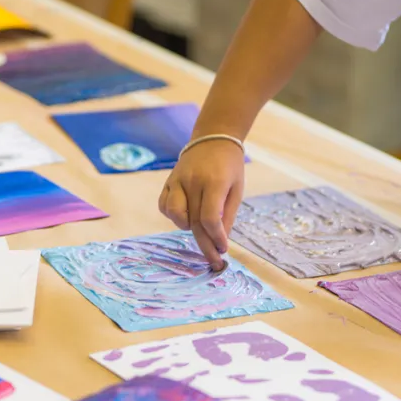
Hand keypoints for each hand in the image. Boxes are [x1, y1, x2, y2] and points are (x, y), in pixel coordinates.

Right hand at [159, 139, 245, 271]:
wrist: (213, 138)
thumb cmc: (229, 166)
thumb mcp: (236, 189)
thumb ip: (228, 214)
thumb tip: (220, 242)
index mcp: (213, 182)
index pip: (210, 218)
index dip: (216, 238)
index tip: (223, 250)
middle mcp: (192, 181)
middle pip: (194, 222)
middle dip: (205, 246)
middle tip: (214, 261)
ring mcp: (177, 180)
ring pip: (174, 214)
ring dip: (186, 228)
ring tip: (199, 228)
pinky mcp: (168, 181)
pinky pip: (164, 205)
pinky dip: (173, 216)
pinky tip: (185, 217)